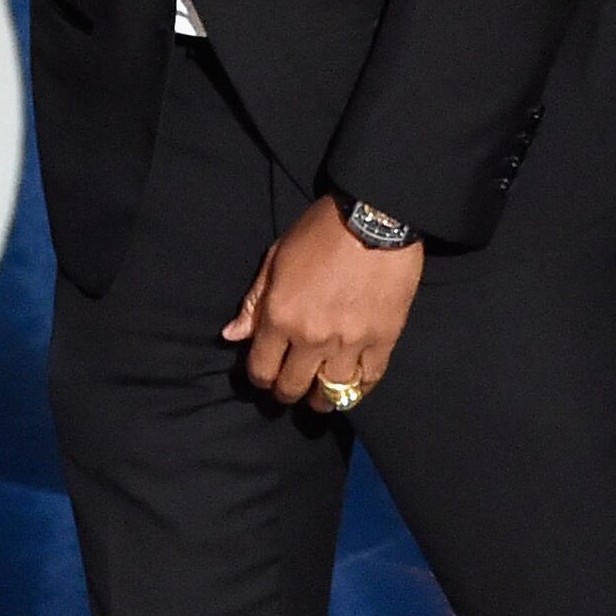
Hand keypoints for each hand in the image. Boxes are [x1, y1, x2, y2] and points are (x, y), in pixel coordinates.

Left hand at [223, 196, 426, 407]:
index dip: (260, 377)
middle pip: (292, 387)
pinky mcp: (383, 340)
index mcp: (280, 315)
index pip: (261, 369)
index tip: (266, 374)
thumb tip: (232, 335)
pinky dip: (358, 388)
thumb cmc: (321, 231)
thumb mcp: (277, 258)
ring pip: (330, 393)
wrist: (376, 217)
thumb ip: (254, 301)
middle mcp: (311, 336)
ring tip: (320, 395)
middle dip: (286, 392)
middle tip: (290, 388)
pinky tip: (351, 385)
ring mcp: (349, 342)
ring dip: (321, 398)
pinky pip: (368, 380)